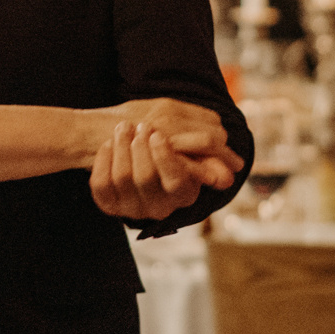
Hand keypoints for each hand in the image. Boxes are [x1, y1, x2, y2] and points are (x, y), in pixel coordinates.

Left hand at [91, 121, 237, 222]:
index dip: (166, 158)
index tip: (159, 134)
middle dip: (141, 148)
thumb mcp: (188, 154)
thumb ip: (206, 161)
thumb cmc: (162, 148)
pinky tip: (108, 145)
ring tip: (124, 127)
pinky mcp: (107, 203)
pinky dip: (103, 159)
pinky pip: (100, 184)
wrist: (124, 151)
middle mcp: (157, 207)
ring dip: (122, 147)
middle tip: (141, 126)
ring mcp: (130, 207)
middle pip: (146, 178)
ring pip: (122, 178)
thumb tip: (234, 171)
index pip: (176, 181)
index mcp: (181, 195)